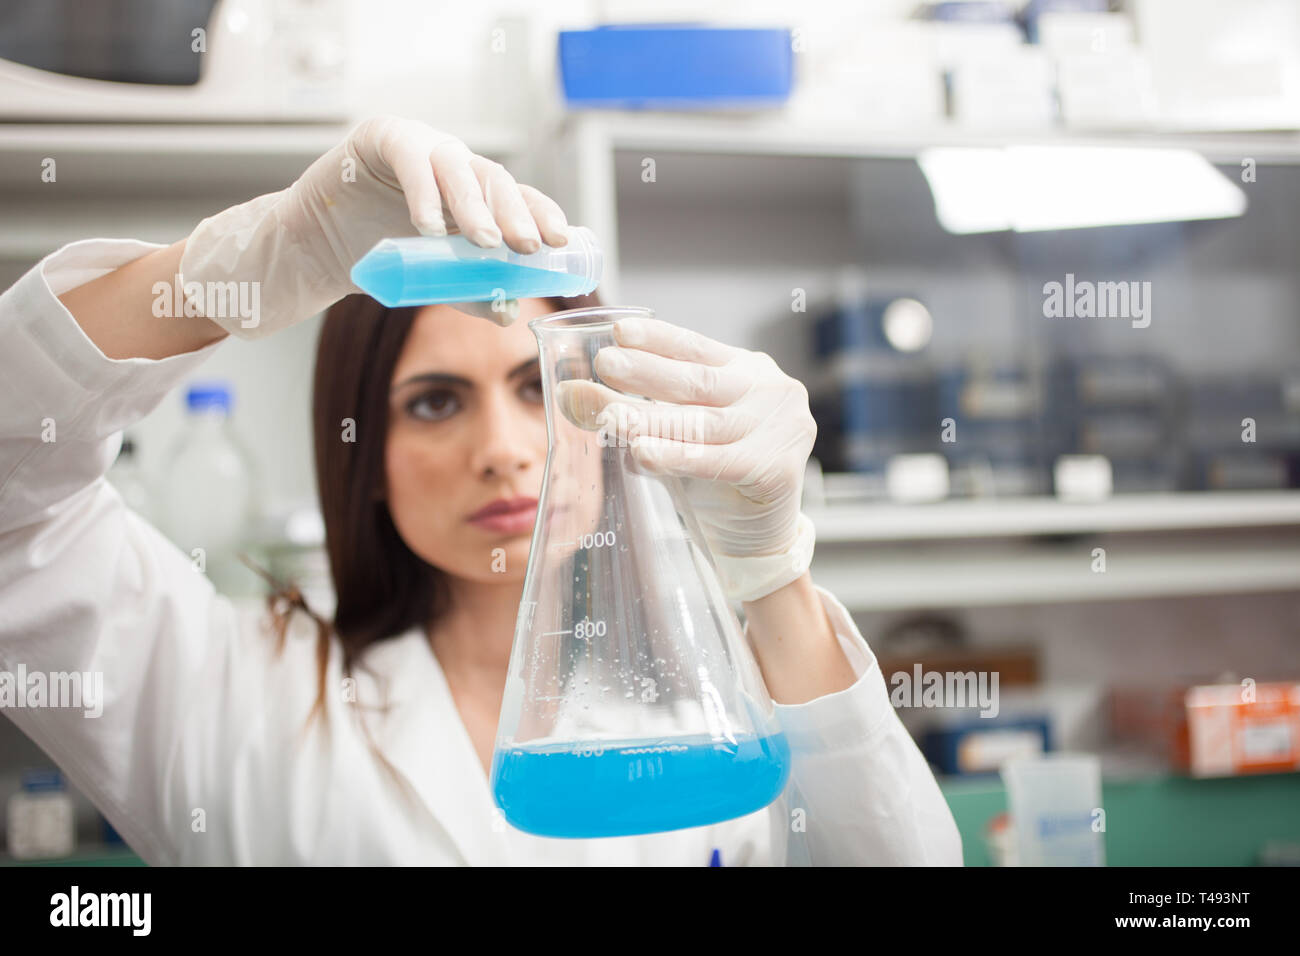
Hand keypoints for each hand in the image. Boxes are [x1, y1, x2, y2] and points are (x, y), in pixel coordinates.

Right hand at [179, 116, 569, 336]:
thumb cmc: (382, 251)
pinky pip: (409, 159)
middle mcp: (454, 162)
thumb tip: (507, 313)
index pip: (519, 196)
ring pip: (458, 168)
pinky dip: (423, 193)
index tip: (560, 242)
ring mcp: (420, 146)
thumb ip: (468, 290)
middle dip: (515, 213)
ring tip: (484, 243)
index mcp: (475, 190)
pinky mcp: (382, 138)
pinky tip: (430, 227)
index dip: (542, 214)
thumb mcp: (433, 276)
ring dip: (474, 207)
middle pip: (495, 179)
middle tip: (527, 246)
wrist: (318, 242)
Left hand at [557, 315, 817, 601]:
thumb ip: (633, 412)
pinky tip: (643, 454)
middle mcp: (770, 390)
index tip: (618, 332)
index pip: (696, 348)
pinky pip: (717, 461)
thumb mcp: (672, 436)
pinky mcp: (779, 468)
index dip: (657, 339)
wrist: (757, 538)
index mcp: (747, 371)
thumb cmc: (714, 479)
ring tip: (612, 416)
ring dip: (652, 419)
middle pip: (697, 381)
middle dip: (646, 372)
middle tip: (605, 362)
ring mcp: (781, 427)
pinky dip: (677, 457)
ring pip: (703, 422)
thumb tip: (569, 393)